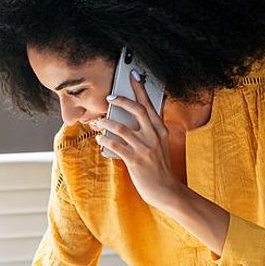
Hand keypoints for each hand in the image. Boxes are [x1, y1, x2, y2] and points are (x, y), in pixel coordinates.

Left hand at [95, 72, 181, 209]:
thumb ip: (148, 131)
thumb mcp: (158, 145)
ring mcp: (145, 148)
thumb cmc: (158, 167)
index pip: (150, 104)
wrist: (166, 190)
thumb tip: (130, 119)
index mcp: (160, 129)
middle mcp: (154, 136)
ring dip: (106, 122)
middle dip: (121, 101)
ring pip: (121, 127)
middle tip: (109, 97)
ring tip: (98, 122)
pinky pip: (115, 145)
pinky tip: (99, 139)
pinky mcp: (135, 160)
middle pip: (137, 110)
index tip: (133, 75)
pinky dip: (104, 140)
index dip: (140, 88)